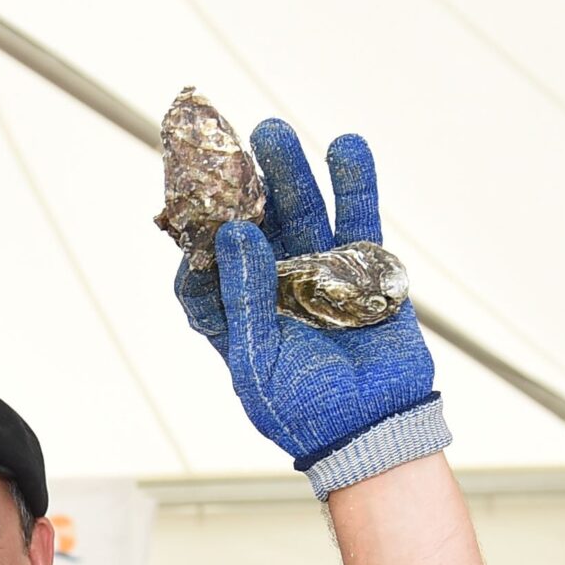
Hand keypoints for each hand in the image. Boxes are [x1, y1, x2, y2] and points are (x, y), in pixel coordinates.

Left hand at [176, 120, 434, 463]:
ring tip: (275, 133)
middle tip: (230, 146)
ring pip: (302, 213)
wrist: (374, 431)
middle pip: (255, 226)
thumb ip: (245, 299)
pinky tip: (345, 147)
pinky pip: (358, 220)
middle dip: (242, 189)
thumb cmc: (306, 412)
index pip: (205, 270)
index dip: (195, 240)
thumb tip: (235, 233)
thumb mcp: (258, 363)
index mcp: (236, 318)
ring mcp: (320, 274)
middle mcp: (274, 288)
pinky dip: (355, 184)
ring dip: (290, 173)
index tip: (190, 209)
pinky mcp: (365, 270)